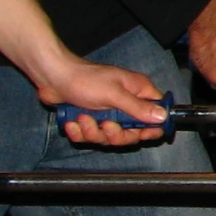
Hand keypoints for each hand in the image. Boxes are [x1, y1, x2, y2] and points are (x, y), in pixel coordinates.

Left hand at [34, 57, 169, 146]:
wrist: (52, 77)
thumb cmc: (84, 79)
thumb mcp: (114, 94)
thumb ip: (138, 108)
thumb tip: (163, 117)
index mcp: (138, 92)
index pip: (157, 114)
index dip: (153, 127)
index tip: (143, 134)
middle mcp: (126, 104)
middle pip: (133, 132)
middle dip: (116, 134)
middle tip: (106, 126)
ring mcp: (108, 114)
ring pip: (110, 137)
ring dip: (93, 132)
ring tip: (82, 118)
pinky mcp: (91, 121)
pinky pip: (92, 137)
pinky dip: (80, 132)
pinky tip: (72, 122)